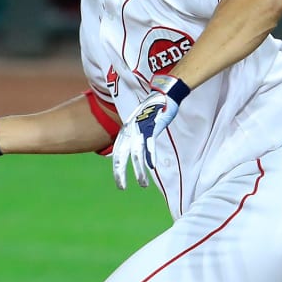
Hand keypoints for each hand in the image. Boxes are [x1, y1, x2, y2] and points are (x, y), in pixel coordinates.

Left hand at [112, 75, 189, 189]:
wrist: (164, 93)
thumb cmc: (153, 109)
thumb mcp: (140, 123)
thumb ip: (135, 134)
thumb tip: (134, 148)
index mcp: (126, 130)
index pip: (117, 152)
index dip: (117, 167)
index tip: (119, 181)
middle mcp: (129, 130)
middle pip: (121, 155)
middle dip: (120, 173)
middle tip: (121, 187)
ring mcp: (140, 129)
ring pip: (136, 154)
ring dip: (139, 171)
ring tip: (142, 184)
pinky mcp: (152, 127)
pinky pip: (149, 145)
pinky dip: (149, 157)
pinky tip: (151, 168)